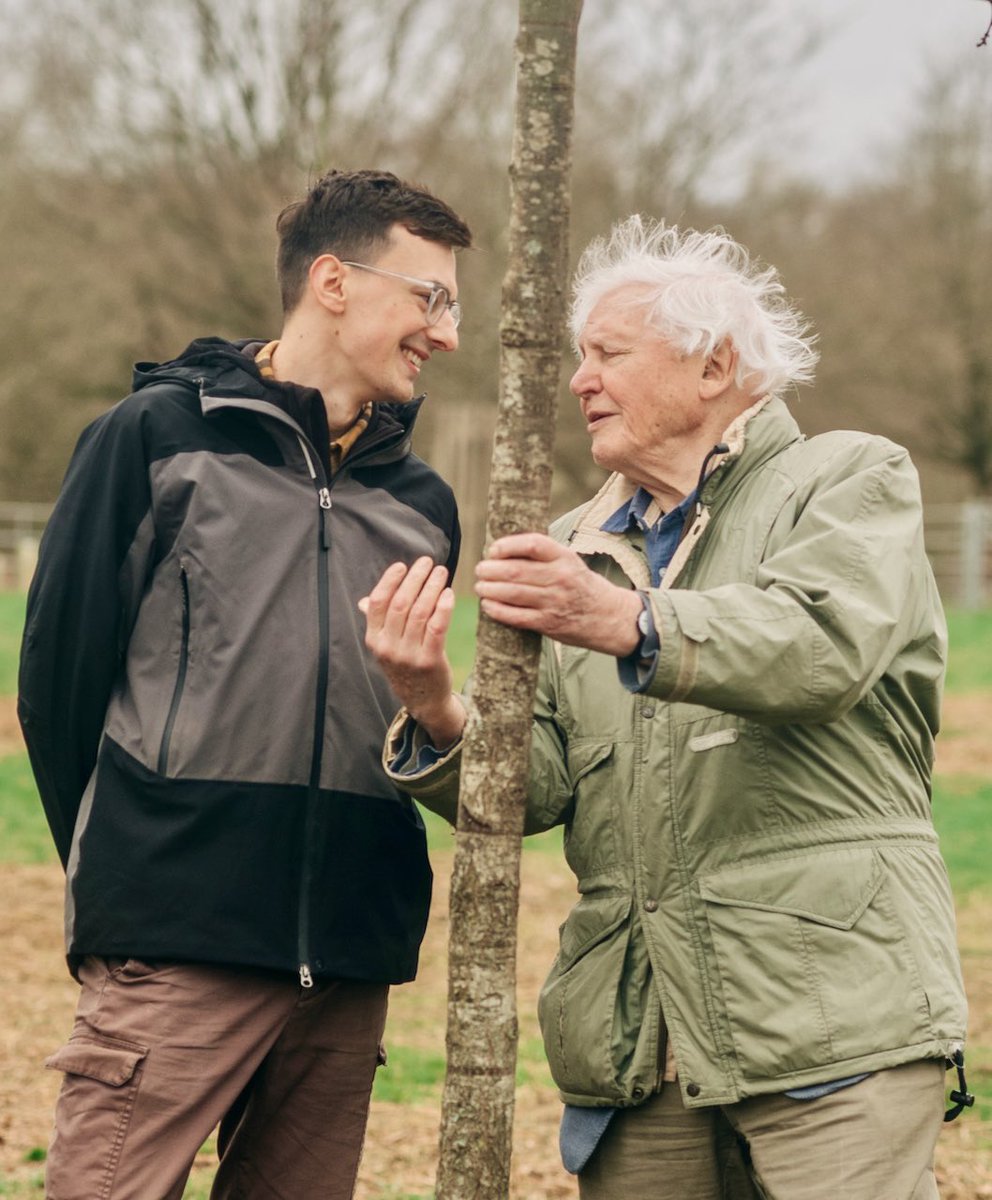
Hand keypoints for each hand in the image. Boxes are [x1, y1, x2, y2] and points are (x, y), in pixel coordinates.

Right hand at [359, 557, 465, 748]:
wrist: (423, 701)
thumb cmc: (405, 666)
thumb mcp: (385, 646)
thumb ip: (377, 623)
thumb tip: (365, 601)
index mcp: (374, 639)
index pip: (378, 602)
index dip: (389, 581)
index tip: (403, 565)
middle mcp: (388, 647)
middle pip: (401, 603)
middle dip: (415, 578)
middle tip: (428, 562)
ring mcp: (408, 655)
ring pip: (420, 612)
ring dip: (431, 588)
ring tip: (441, 573)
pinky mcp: (430, 661)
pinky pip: (437, 628)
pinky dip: (443, 608)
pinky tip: (448, 594)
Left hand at [474, 533, 642, 655]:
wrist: (607, 616)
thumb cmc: (581, 585)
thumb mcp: (569, 562)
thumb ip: (543, 555)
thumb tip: (501, 551)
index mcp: (564, 557)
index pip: (533, 544)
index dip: (508, 545)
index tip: (494, 550)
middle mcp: (560, 578)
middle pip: (516, 571)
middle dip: (491, 570)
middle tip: (480, 569)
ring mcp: (554, 602)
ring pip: (512, 593)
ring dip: (489, 589)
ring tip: (480, 586)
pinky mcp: (548, 623)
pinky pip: (516, 616)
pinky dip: (497, 610)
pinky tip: (488, 605)